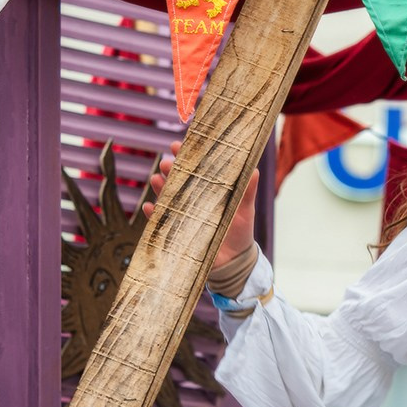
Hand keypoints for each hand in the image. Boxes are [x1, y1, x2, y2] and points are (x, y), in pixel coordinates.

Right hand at [143, 140, 259, 270]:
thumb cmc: (240, 231)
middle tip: (167, 162)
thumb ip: (248, 191)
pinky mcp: (176, 231)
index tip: (179, 145)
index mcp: (210, 189)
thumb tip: (255, 170)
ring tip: (157, 179)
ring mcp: (183, 214)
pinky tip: (150, 206)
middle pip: (178, 179)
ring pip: (166, 196)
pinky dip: (154, 213)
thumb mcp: (245, 209)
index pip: (196, 168)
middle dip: (170, 169)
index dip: (187, 156)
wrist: (235, 261)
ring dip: (160, 187)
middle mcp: (194, 199)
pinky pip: (160, 221)